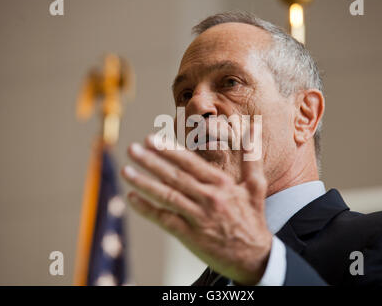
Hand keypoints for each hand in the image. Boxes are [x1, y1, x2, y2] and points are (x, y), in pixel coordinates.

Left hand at [121, 134, 271, 284]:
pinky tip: (132, 198)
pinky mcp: (190, 236)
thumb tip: (254, 125)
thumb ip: (251, 155)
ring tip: (126, 170)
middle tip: (133, 149)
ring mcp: (198, 217)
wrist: (254, 257)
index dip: (169, 150)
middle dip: (151, 161)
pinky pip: (164, 219)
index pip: (190, 163)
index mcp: (222, 184)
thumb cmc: (252, 218)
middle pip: (175, 177)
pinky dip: (147, 209)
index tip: (152, 139)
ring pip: (166, 196)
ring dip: (144, 183)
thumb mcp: (256, 185)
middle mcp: (208, 198)